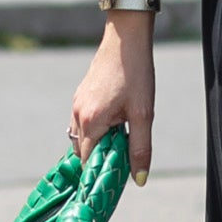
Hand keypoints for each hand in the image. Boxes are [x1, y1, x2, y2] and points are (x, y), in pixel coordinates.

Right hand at [69, 0, 156, 183]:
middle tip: (124, 159)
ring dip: (100, 143)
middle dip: (100, 159)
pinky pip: (85, 121)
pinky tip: (117, 121)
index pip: (88, 162)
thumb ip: (140, 148)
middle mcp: (78, 115)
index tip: (112, 183)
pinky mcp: (81, 95)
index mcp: (91, 122)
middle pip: (84, 151)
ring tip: (124, 138)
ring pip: (84, 136)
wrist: (126, 38)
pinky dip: (97, 129)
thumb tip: (139, 179)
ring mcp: (77, 104)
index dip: (99, 175)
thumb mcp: (144, 115)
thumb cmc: (137, 74)